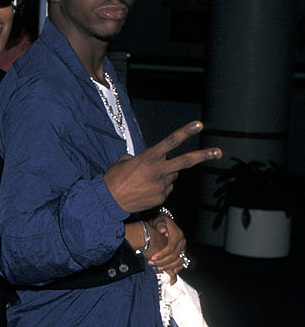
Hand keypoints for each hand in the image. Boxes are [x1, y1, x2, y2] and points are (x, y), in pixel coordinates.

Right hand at [104, 121, 220, 213]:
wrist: (107, 202)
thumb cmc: (114, 179)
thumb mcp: (125, 161)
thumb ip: (142, 157)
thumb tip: (152, 161)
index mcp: (149, 158)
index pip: (171, 141)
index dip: (186, 132)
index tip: (199, 125)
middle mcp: (158, 171)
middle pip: (186, 162)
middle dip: (204, 156)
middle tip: (219, 152)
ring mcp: (161, 186)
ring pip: (172, 177)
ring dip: (166, 176)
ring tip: (146, 180)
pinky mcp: (160, 198)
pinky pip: (166, 190)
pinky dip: (159, 189)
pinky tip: (145, 190)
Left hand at [149, 215, 186, 282]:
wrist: (165, 224)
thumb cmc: (160, 222)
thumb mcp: (159, 220)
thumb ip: (160, 225)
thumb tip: (162, 230)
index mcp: (177, 234)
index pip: (170, 247)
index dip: (162, 254)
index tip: (152, 258)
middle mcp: (182, 242)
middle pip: (174, 256)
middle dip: (162, 262)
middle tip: (151, 263)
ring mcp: (183, 248)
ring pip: (178, 261)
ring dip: (168, 266)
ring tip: (156, 268)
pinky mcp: (181, 253)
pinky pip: (181, 262)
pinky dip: (177, 268)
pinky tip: (172, 272)